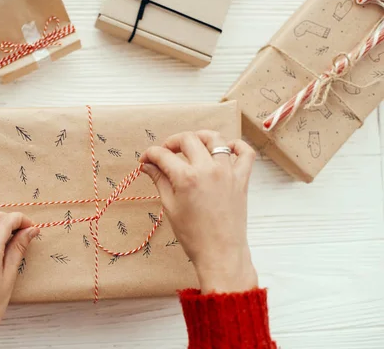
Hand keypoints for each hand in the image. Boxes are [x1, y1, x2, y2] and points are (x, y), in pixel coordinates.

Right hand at [140, 131, 257, 293]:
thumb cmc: (193, 235)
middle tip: (165, 152)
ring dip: (200, 137)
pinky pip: (245, 153)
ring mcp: (227, 172)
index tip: (146, 159)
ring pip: (215, 139)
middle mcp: (208, 169)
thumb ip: (159, 180)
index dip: (150, 154)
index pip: (163, 155)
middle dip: (171, 142)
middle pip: (187, 139)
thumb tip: (147, 166)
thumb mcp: (170, 206)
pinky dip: (236, 146)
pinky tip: (225, 149)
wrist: (220, 253)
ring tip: (191, 146)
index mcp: (186, 178)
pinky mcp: (241, 179)